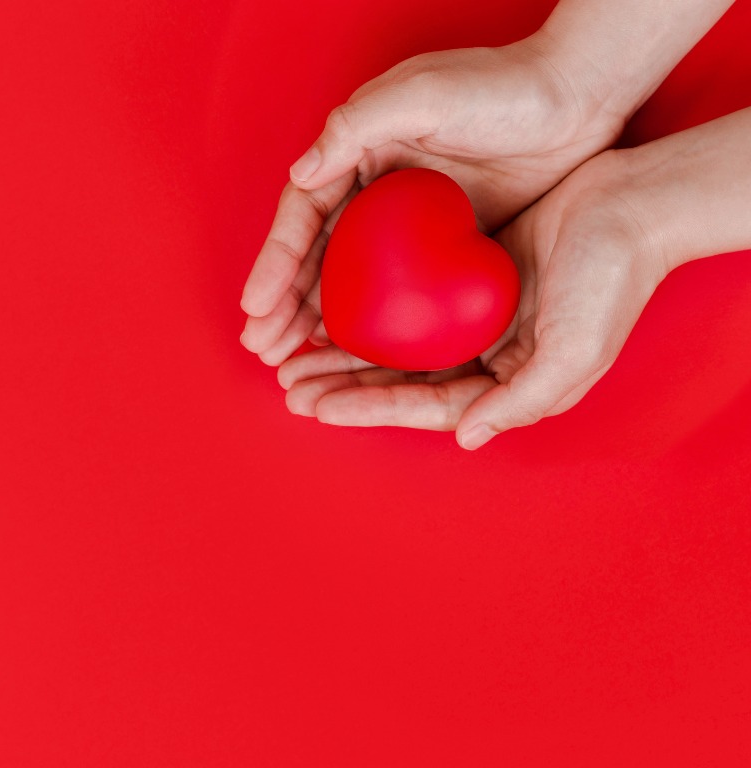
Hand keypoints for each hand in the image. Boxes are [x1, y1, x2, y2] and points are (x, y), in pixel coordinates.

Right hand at [239, 37, 622, 366]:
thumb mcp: (423, 95)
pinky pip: (397, 291)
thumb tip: (299, 173)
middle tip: (264, 350)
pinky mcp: (444, 243)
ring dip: (318, 320)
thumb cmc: (500, 87)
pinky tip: (355, 352)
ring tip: (293, 362)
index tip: (255, 308)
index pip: (302, 215)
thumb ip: (356, 126)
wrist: (577, 98)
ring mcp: (408, 222)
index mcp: (356, 152)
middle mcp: (373, 190)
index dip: (275, 262)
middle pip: (317, 255)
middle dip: (285, 304)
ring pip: (351, 280)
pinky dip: (372, 320)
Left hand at [277, 149, 668, 449]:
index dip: (371, 409)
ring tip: (294, 358)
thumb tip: (467, 438)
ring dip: (347, 353)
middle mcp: (488, 358)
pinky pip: (409, 299)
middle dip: (346, 387)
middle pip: (403, 381)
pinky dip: (372, 308)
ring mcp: (476, 319)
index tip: (316, 406)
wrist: (635, 203)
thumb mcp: (574, 349)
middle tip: (289, 386)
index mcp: (509, 384)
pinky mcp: (468, 278)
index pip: (428, 406)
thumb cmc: (612, 278)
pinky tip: (332, 308)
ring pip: (398, 344)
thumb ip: (521, 399)